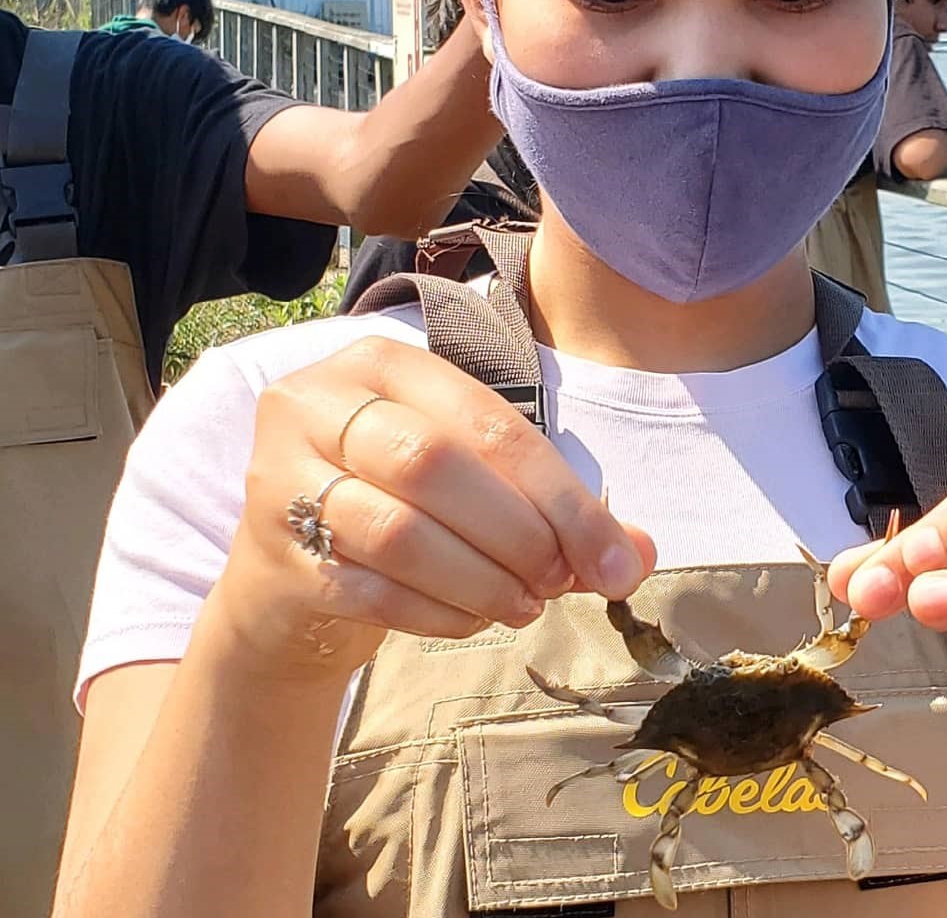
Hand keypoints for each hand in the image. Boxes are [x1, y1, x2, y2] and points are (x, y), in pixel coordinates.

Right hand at [210, 336, 654, 683]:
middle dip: (518, 531)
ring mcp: (283, 478)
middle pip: (434, 462)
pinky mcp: (273, 557)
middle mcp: (318, 404)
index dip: (560, 494)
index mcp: (381, 363)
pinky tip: (474, 619)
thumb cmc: (401, 506)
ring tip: (524, 605)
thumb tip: (638, 554)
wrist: (290, 578)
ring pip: (399, 530)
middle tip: (560, 581)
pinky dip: (439, 612)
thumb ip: (556, 511)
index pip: (487, 422)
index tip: (612, 557)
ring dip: (482, 578)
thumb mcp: (476, 486)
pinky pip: (371, 590)